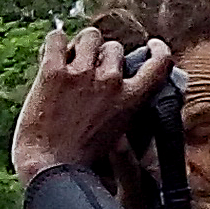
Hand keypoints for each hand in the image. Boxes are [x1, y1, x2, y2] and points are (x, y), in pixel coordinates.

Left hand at [10, 28, 166, 184]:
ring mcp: (82, 75)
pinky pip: (56, 39)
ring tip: (69, 59)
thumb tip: (126, 92)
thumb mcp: (119, 136)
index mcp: (131, 100)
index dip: (157, 50)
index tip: (152, 45)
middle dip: (102, 55)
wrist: (50, 171)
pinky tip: (50, 51)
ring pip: (89, 37)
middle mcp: (111, 82)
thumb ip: (125, 111)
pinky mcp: (53, 73)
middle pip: (114, 48)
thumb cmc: (81, 163)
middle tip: (88, 68)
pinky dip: (54, 42)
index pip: (159, 64)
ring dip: (80, 45)